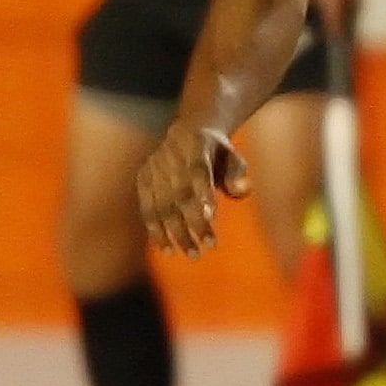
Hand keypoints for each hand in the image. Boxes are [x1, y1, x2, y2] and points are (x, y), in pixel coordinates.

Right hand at [139, 123, 247, 256]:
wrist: (185, 132)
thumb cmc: (216, 152)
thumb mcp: (232, 156)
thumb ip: (238, 173)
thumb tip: (241, 190)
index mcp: (195, 144)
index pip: (199, 170)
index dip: (203, 193)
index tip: (211, 217)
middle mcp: (171, 155)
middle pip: (180, 194)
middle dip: (193, 223)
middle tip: (208, 248)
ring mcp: (154, 167)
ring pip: (162, 205)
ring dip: (175, 233)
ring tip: (192, 254)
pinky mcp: (143, 178)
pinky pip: (147, 208)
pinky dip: (155, 230)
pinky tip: (166, 249)